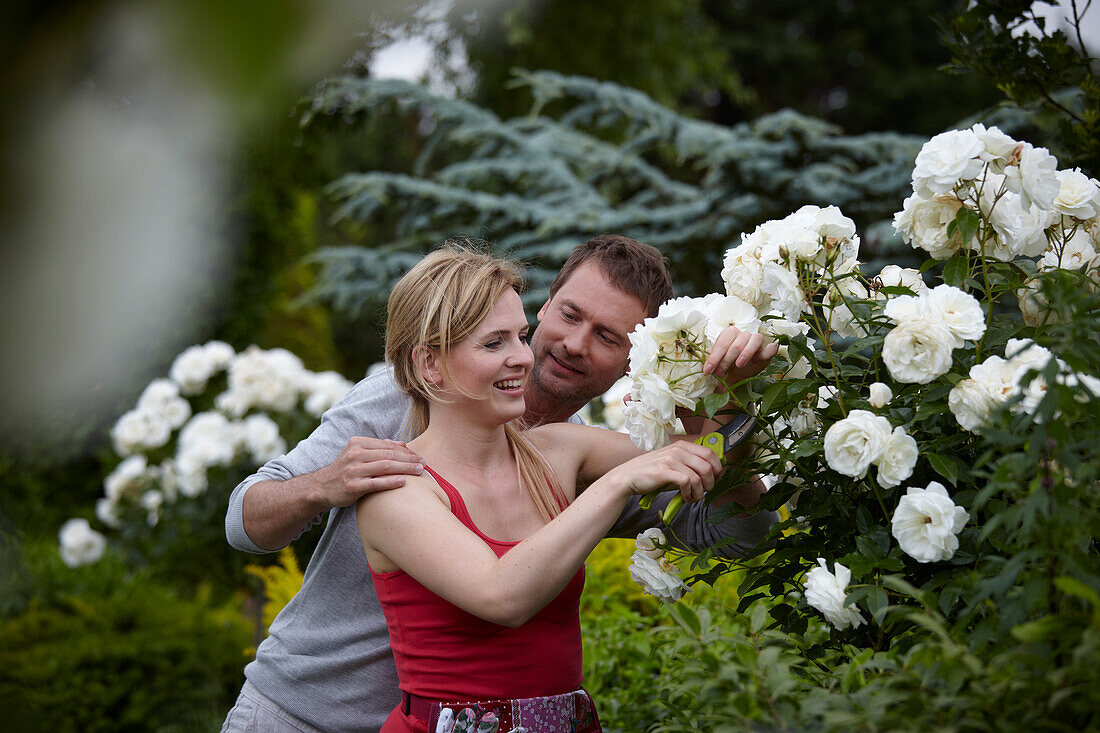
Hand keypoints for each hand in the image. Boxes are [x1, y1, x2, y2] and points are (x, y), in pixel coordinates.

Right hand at [315, 437, 423, 507]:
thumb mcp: (359, 454)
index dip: (406, 450)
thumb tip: (403, 444)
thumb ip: (379, 448)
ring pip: (385, 467)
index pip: (388, 445)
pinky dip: (390, 482)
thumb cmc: (346, 470)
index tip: (419, 456)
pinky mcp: (352, 486)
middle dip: (409, 459)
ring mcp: (353, 470)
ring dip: (405, 468)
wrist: (322, 487)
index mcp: (358, 443)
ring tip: (420, 471)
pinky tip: (403, 482)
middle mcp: (355, 454)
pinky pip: (375, 483)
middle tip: (424, 463)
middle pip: (389, 455)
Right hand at [607, 441, 721, 503]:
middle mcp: (678, 450)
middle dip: (711, 483)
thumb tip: (713, 474)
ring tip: (692, 497)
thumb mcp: (673, 464)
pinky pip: (687, 482)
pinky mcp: (664, 471)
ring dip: (700, 492)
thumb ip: (690, 466)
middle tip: (705, 491)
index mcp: (682, 446)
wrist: (628, 478)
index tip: (716, 479)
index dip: (718, 468)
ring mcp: (671, 459)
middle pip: (708, 466)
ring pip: (699, 476)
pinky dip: (689, 494)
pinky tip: (684, 497)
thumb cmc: (653, 474)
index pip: (710, 453)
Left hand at [702, 326, 778, 384]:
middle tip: (719, 373)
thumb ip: (708, 361)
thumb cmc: (723, 367)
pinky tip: (757, 360)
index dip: (714, 357)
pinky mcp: (766, 352)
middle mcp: (743, 335)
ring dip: (746, 352)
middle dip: (726, 360)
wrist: (733, 377)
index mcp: (729, 334)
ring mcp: (756, 342)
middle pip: (737, 343)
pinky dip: (766, 352)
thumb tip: (701, 362)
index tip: (708, 370)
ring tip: (739, 364)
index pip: (722, 342)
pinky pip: (771, 348)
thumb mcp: (713, 364)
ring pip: (756, 339)